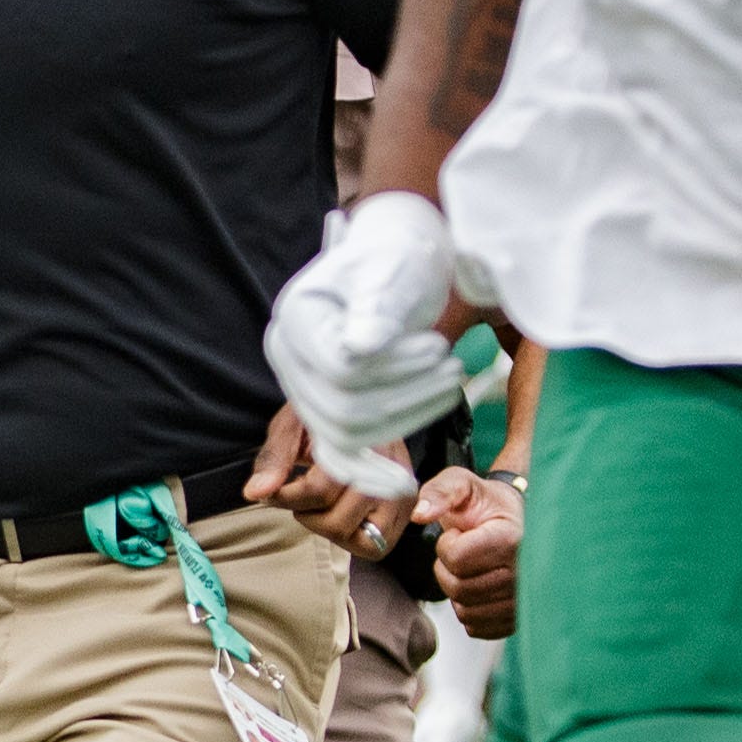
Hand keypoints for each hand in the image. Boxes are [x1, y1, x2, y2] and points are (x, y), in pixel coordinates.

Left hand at [245, 402, 413, 554]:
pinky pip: (378, 545)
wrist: (358, 408)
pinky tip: (339, 513)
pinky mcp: (407, 505)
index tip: (270, 492)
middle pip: (338, 523)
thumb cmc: (321, 420)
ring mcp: (403, 490)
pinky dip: (353, 537)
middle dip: (308, 515)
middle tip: (301, 494)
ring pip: (360, 540)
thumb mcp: (291, 426)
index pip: (319, 491)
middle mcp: (390, 468)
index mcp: (361, 442)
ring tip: (321, 503)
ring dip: (331, 528)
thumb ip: (275, 459)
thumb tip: (256, 493)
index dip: (285, 498)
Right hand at [261, 191, 463, 496]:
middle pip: (342, 407)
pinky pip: (338, 456)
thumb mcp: (391, 268)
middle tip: (453, 368)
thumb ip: (376, 306)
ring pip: (347, 432)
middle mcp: (288, 358)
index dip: (395, 367)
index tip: (439, 346)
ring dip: (407, 419)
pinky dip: (369, 474)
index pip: (341, 369)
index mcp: (295, 319)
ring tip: (450, 384)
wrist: (398, 263)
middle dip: (406, 395)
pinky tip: (404, 485)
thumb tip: (362, 347)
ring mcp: (304, 387)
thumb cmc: (397, 256)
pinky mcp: (326, 408)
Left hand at [418, 464, 522, 639]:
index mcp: (514, 539)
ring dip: (458, 589)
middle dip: (449, 569)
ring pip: (466, 610)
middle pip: (459, 588)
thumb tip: (419, 514)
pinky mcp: (519, 619)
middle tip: (464, 551)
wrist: (519, 521)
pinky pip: (476, 626)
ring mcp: (526, 600)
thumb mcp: (463, 485)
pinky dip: (469, 609)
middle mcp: (526, 574)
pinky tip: (480, 586)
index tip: (461, 534)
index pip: (457, 558)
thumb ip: (438, 492)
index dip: (447, 545)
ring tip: (474, 567)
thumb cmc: (489, 505)